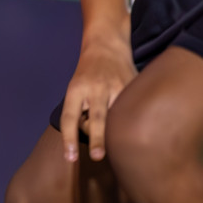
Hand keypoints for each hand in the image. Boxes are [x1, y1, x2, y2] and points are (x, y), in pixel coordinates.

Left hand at [59, 33, 136, 162]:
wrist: (107, 44)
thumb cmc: (88, 75)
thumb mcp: (76, 88)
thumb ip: (81, 112)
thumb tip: (97, 142)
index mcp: (76, 89)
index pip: (69, 117)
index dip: (68, 138)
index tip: (70, 158)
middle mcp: (95, 88)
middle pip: (96, 117)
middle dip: (97, 138)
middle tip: (97, 156)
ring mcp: (116, 86)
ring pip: (117, 114)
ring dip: (116, 129)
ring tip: (120, 144)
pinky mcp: (133, 85)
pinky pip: (132, 107)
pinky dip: (131, 118)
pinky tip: (134, 124)